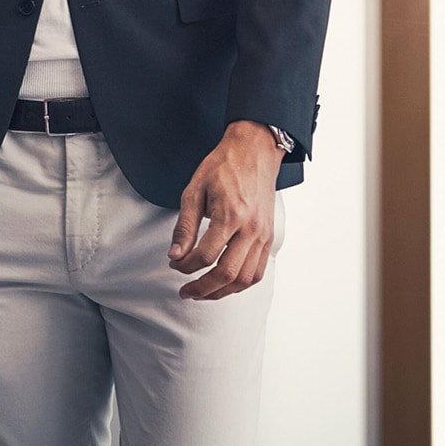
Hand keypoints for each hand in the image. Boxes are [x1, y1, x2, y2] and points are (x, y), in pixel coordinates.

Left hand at [169, 120, 283, 300]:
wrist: (254, 152)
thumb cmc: (223, 167)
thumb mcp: (194, 190)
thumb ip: (185, 226)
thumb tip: (175, 255)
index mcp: (231, 215)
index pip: (206, 255)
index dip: (186, 266)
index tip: (174, 265)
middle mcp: (252, 229)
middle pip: (228, 273)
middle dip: (203, 288)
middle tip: (185, 292)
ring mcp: (264, 235)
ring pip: (246, 278)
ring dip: (223, 291)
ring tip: (203, 293)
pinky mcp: (270, 237)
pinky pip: (258, 270)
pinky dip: (241, 283)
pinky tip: (224, 284)